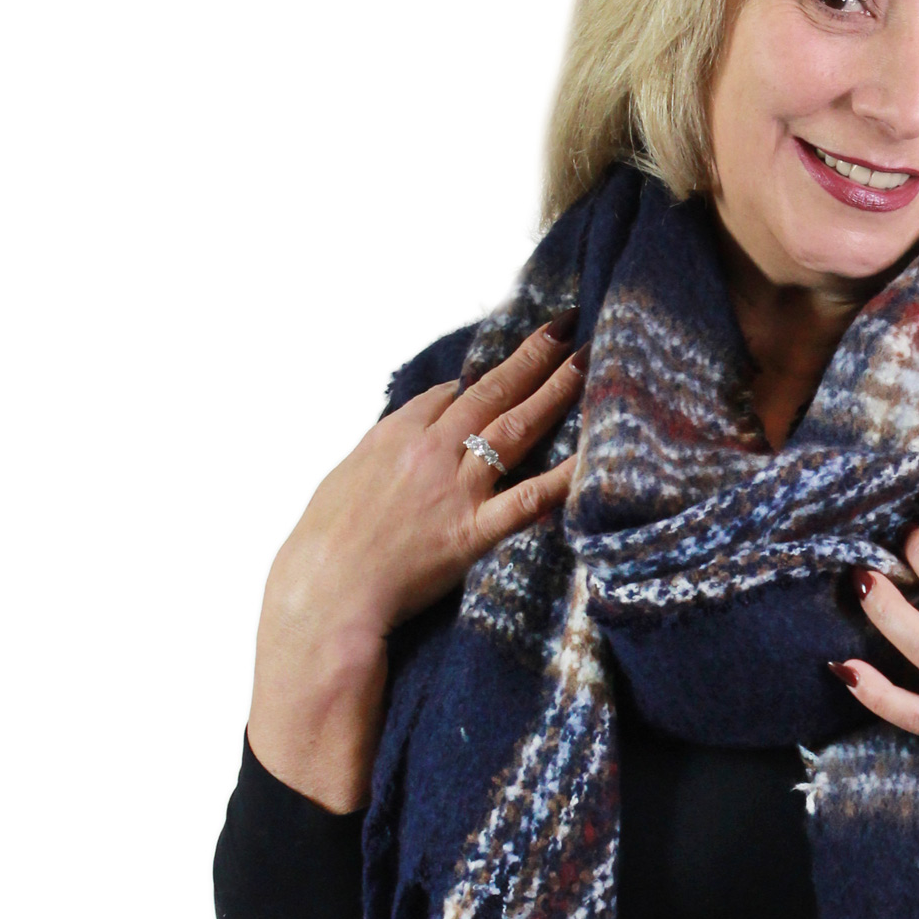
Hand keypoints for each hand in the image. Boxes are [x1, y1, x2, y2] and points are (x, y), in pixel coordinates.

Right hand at [248, 313, 584, 810]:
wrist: (324, 589)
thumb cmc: (324, 543)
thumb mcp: (344, 478)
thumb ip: (380, 451)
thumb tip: (403, 433)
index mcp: (396, 435)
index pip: (449, 394)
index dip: (481, 378)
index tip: (509, 366)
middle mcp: (431, 451)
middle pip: (490, 392)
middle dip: (532, 357)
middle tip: (566, 330)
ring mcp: (456, 488)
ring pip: (515, 427)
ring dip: (554, 390)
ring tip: (588, 362)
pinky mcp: (474, 530)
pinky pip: (529, 497)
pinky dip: (564, 476)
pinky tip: (594, 455)